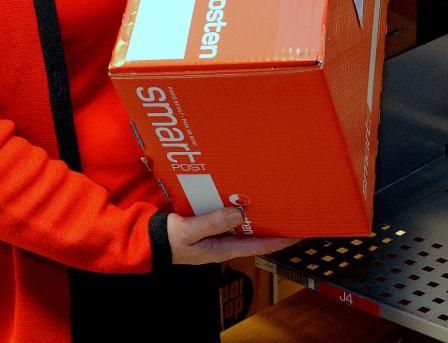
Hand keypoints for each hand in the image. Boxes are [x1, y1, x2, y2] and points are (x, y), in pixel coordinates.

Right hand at [168, 208, 298, 264]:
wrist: (149, 242)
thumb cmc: (168, 240)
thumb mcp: (189, 231)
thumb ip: (212, 222)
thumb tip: (238, 212)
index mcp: (223, 249)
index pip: (260, 246)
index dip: (280, 240)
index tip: (298, 233)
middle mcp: (225, 243)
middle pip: (257, 236)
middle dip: (275, 226)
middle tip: (292, 213)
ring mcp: (218, 236)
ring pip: (246, 226)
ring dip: (259, 217)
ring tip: (276, 203)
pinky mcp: (211, 226)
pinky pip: (231, 218)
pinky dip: (241, 210)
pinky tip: (245, 198)